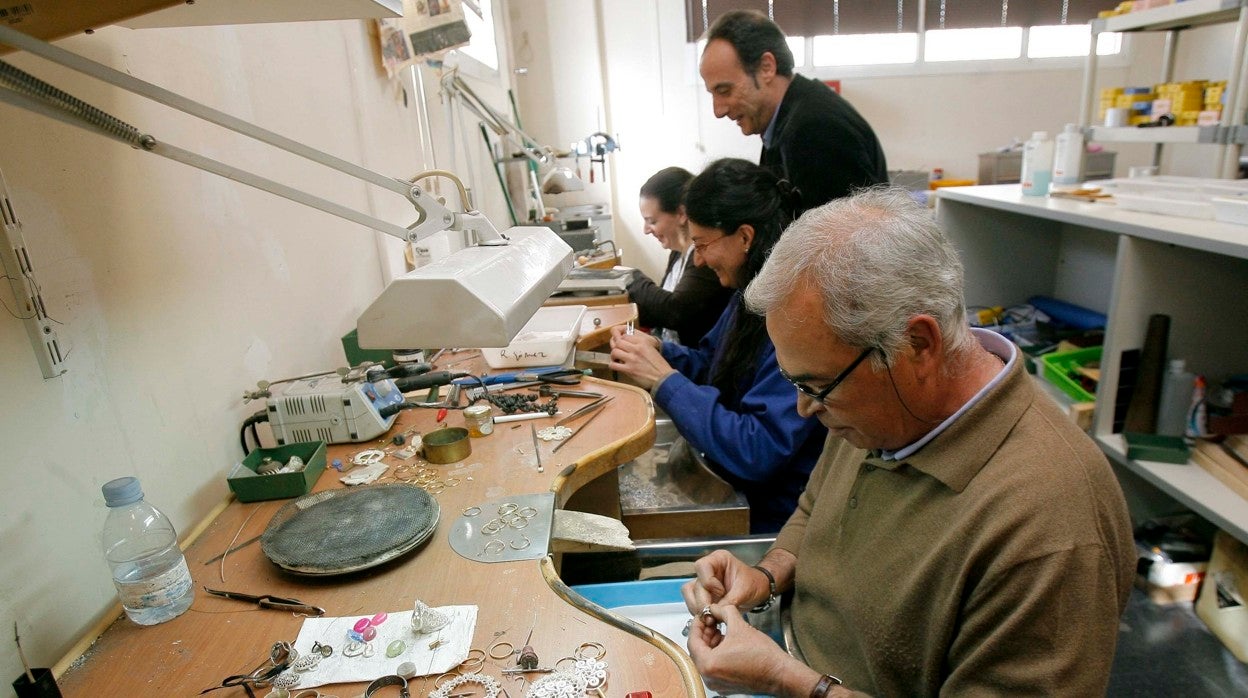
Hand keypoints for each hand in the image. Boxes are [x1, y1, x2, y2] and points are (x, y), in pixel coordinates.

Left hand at [608, 327, 673, 389]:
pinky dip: (612, 365)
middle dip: (616, 346)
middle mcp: (637, 348)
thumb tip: (627, 343)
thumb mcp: (651, 348)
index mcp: (643, 341)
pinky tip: (616, 365)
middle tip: (617, 351)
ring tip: (616, 358)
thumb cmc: (658, 364)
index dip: (621, 339)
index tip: (621, 343)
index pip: (625, 335)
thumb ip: (639, 344)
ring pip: (614, 351)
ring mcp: (632, 359)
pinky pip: (614, 364)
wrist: (663, 378)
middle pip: (618, 342)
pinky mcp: (629, 369)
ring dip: (613, 355)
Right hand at [681, 550, 768, 618]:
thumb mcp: (745, 590)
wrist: (759, 591)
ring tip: (710, 618)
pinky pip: (693, 602)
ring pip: (690, 593)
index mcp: (719, 559)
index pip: (702, 567)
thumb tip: (714, 612)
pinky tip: (710, 618)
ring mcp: (704, 582)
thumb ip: (730, 600)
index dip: (709, 583)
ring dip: (697, 607)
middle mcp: (709, 569)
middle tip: (711, 615)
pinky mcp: (704, 594)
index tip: (722, 593)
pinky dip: (699, 612)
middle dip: (703, 602)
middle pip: (695, 584)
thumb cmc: (755, 584)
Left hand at [686, 603, 802, 695]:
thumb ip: (723, 611)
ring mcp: (717, 683)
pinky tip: (727, 642)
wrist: (780, 673)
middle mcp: (709, 677)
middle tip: (712, 620)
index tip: (702, 615)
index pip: (693, 640)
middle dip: (705, 633)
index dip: (697, 624)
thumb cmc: (763, 656)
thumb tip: (716, 608)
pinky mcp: (726, 685)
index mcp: (708, 664)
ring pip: (706, 658)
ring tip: (720, 629)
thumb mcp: (739, 625)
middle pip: (698, 650)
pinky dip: (717, 653)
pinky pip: (714, 666)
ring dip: (711, 642)